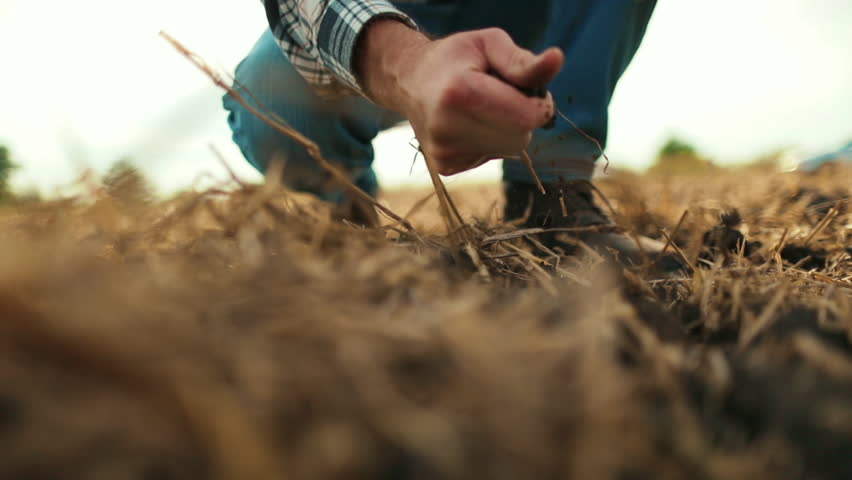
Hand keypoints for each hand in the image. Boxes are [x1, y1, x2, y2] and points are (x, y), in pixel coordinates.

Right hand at [357, 21, 562, 175]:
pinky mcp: (445, 167)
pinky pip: (491, 157)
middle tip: (500, 94)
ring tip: (483, 108)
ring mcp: (444, 152)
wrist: (411, 82)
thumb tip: (557, 59)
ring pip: (508, 150)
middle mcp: (447, 127)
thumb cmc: (457, 58)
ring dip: (507, 130)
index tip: (523, 87)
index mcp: (460, 92)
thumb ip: (523, 60)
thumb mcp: (489, 44)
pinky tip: (470, 124)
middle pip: (520, 138)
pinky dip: (491, 141)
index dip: (537, 103)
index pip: (527, 117)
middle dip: (522, 116)